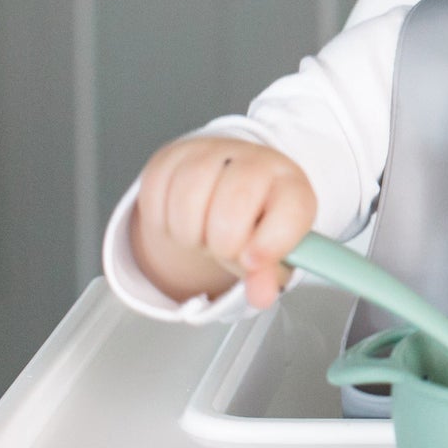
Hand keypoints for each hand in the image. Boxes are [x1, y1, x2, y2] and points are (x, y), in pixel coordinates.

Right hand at [131, 136, 317, 308]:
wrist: (220, 189)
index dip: (271, 242)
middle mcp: (255, 160)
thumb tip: (260, 295)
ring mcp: (212, 152)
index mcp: (290, 185)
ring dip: (189, 233)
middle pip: (236, 199)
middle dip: (224, 240)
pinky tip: (179, 219)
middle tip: (224, 248)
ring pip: (188, 195)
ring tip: (202, 234)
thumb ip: (266, 276)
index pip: (291, 207)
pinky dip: (161, 220)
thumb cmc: (252, 225)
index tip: (252, 262)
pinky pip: (156, 191)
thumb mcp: (268, 254)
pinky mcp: (173, 155)